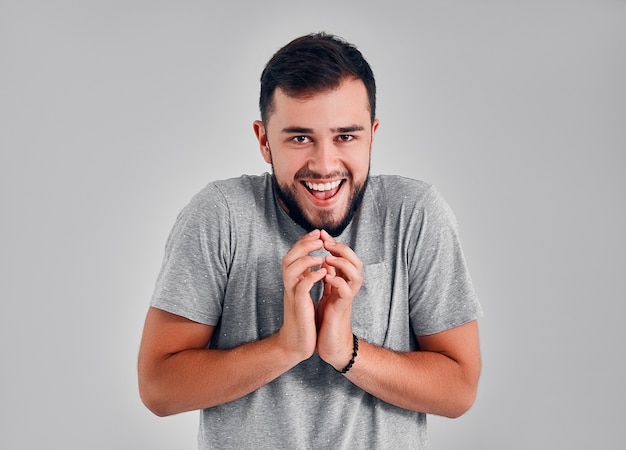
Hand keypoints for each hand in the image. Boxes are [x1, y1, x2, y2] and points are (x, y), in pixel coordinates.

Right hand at [277, 229, 326, 361]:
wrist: (297, 343)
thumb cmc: (304, 319)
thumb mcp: (306, 295)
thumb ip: (308, 279)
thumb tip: (319, 264)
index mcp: (292, 281)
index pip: (294, 255)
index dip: (304, 242)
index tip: (318, 233)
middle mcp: (289, 285)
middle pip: (288, 258)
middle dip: (303, 245)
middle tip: (319, 237)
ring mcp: (292, 295)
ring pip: (290, 269)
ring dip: (306, 259)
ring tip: (321, 255)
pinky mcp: (298, 305)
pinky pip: (301, 287)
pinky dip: (311, 277)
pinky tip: (323, 272)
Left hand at [316, 229, 363, 369]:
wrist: (329, 342)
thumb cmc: (327, 318)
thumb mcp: (326, 292)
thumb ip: (328, 276)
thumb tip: (324, 258)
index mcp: (343, 280)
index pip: (345, 256)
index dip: (335, 243)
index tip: (320, 233)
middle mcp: (349, 286)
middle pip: (356, 261)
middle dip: (342, 248)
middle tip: (326, 242)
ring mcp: (348, 297)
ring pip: (356, 273)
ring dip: (342, 263)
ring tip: (327, 258)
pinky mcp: (343, 307)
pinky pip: (347, 290)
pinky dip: (337, 281)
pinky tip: (326, 278)